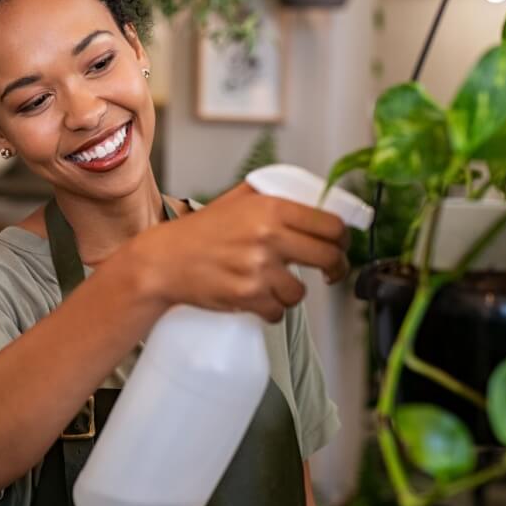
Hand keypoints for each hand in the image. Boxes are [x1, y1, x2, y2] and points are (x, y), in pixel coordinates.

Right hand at [127, 184, 350, 322]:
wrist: (163, 262)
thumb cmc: (197, 233)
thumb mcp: (234, 200)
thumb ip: (271, 195)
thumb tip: (312, 198)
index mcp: (270, 208)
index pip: (330, 225)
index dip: (342, 238)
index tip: (340, 245)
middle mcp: (268, 236)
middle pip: (329, 257)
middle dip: (335, 268)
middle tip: (330, 272)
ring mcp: (258, 268)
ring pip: (301, 292)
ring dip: (291, 292)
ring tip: (272, 284)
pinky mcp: (248, 296)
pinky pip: (278, 311)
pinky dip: (271, 309)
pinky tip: (256, 298)